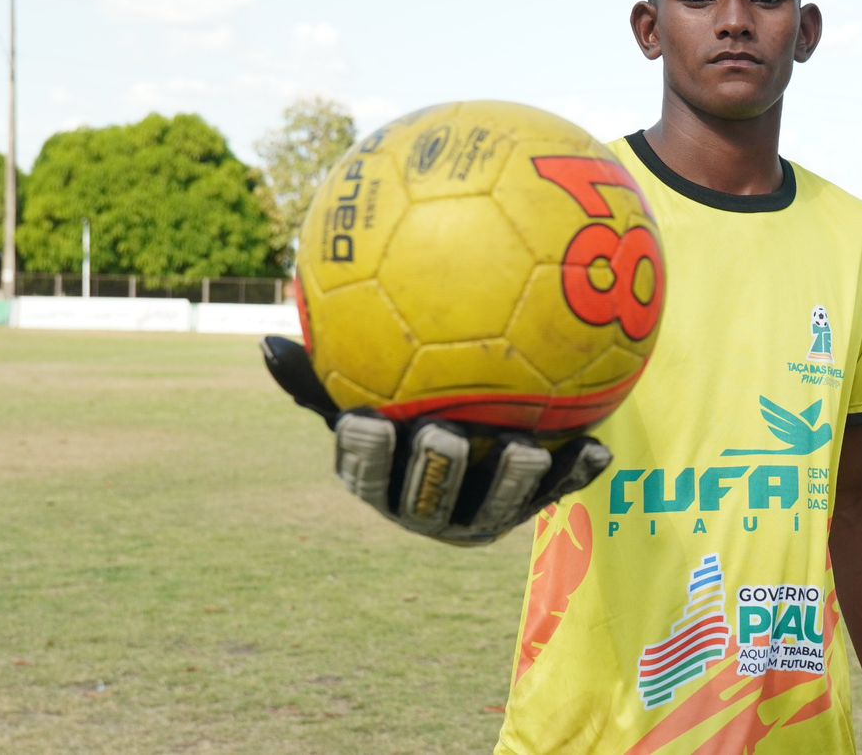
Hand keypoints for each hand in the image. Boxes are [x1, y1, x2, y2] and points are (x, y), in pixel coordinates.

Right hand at [259, 336, 611, 544]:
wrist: (473, 435)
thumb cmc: (400, 409)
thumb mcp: (360, 393)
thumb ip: (320, 378)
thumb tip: (264, 344)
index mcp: (382, 485)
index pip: (364, 476)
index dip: (364, 456)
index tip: (364, 422)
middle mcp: (428, 511)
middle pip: (429, 499)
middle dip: (437, 472)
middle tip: (444, 433)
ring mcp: (482, 516)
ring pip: (498, 508)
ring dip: (511, 481)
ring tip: (526, 448)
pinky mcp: (532, 510)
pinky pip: (557, 493)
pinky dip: (576, 474)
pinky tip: (597, 449)